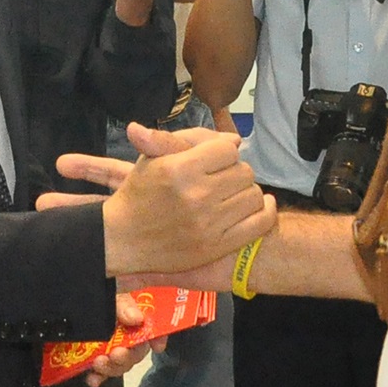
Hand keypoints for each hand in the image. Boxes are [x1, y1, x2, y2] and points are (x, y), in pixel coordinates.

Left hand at [81, 292, 169, 386]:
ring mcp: (107, 347)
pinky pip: (100, 373)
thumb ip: (121, 304)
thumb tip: (136, 318)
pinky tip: (91, 379)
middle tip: (117, 354)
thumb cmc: (83, 295)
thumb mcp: (105, 295)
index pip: (152, 325)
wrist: (51, 304)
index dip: (159, 336)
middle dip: (128, 356)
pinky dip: (97, 377)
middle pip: (136, 350)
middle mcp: (122, 332)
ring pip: (120, 364)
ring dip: (112, 367)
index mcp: (129, 313)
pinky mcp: (91, 359)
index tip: (157, 346)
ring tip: (99, 363)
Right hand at [100, 124, 270, 281]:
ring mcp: (208, 224)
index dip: (222, 152)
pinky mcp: (217, 247)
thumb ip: (191, 139)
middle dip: (234, 172)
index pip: (227, 149)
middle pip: (243, 172)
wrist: (122, 239)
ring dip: (245, 192)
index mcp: (179, 169)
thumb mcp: (152, 158)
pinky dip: (264, 211)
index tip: (212, 161)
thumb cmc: (139, 194)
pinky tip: (257, 206)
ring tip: (230, 195)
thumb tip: (235, 140)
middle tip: (220, 180)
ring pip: (253, 195)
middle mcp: (195, 196)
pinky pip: (259, 223)